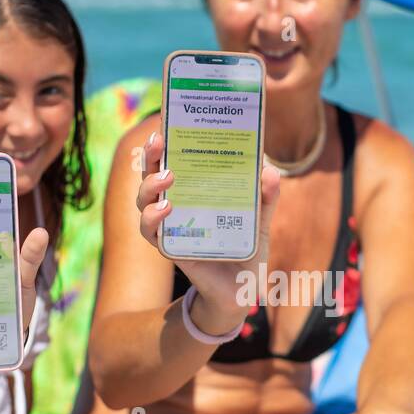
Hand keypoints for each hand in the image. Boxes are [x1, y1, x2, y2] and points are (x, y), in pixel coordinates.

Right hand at [135, 130, 279, 334]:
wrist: (243, 290)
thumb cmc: (246, 248)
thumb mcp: (261, 217)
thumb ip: (266, 195)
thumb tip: (269, 171)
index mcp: (193, 192)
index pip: (171, 162)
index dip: (162, 144)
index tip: (164, 124)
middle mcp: (175, 207)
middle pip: (149, 176)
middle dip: (149, 157)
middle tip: (159, 143)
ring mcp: (170, 228)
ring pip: (144, 202)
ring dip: (150, 186)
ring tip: (168, 178)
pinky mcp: (171, 249)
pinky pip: (151, 233)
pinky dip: (154, 219)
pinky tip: (166, 209)